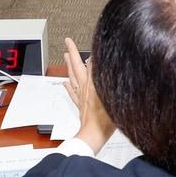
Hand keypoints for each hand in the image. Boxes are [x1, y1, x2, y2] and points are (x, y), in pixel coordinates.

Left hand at [63, 37, 113, 153]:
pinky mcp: (80, 106)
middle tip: (68, 42)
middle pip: (76, 66)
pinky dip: (68, 86)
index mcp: (92, 84)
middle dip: (72, 52)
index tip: (92, 43)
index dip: (90, 52)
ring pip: (72, 76)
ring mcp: (81, 96)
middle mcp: (85, 88)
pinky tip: (65, 83)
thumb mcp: (110, 94)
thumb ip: (106, 77)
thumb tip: (101, 62)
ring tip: (65, 56)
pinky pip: (71, 93)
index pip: (90, 62)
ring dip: (69, 65)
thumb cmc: (104, 119)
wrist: (94, 135)